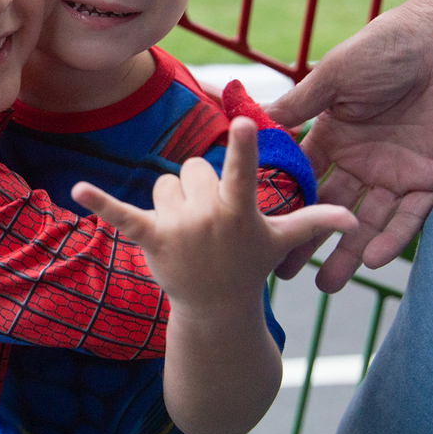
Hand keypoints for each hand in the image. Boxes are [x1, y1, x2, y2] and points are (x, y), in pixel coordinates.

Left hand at [72, 117, 355, 311]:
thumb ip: (315, 223)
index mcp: (240, 211)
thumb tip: (355, 217)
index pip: (242, 172)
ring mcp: (178, 229)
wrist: (214, 310)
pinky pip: (122, 214)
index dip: (243, 149)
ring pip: (165, 183)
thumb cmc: (249, 266)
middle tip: (211, 221)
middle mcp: (209, 217)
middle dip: (200, 187)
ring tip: (188, 232)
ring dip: (173, 201)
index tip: (242, 123)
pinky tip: (78, 190)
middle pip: (193, 167)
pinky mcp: (150, 238)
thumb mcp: (281, 242)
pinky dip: (100, 202)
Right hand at [266, 0, 432, 291]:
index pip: (303, 176)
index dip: (282, 203)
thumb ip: (298, 105)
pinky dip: (391, 238)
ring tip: (326, 284)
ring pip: (367, 222)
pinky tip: (370, 258)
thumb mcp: (333, 76)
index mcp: (336, 134)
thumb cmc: (389, 46)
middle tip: (285, 272)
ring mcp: (398, 172)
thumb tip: (253, 126)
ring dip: (347, 251)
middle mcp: (364, 159)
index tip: (257, 229)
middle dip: (308, 240)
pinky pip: (410, 217)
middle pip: (331, 208)